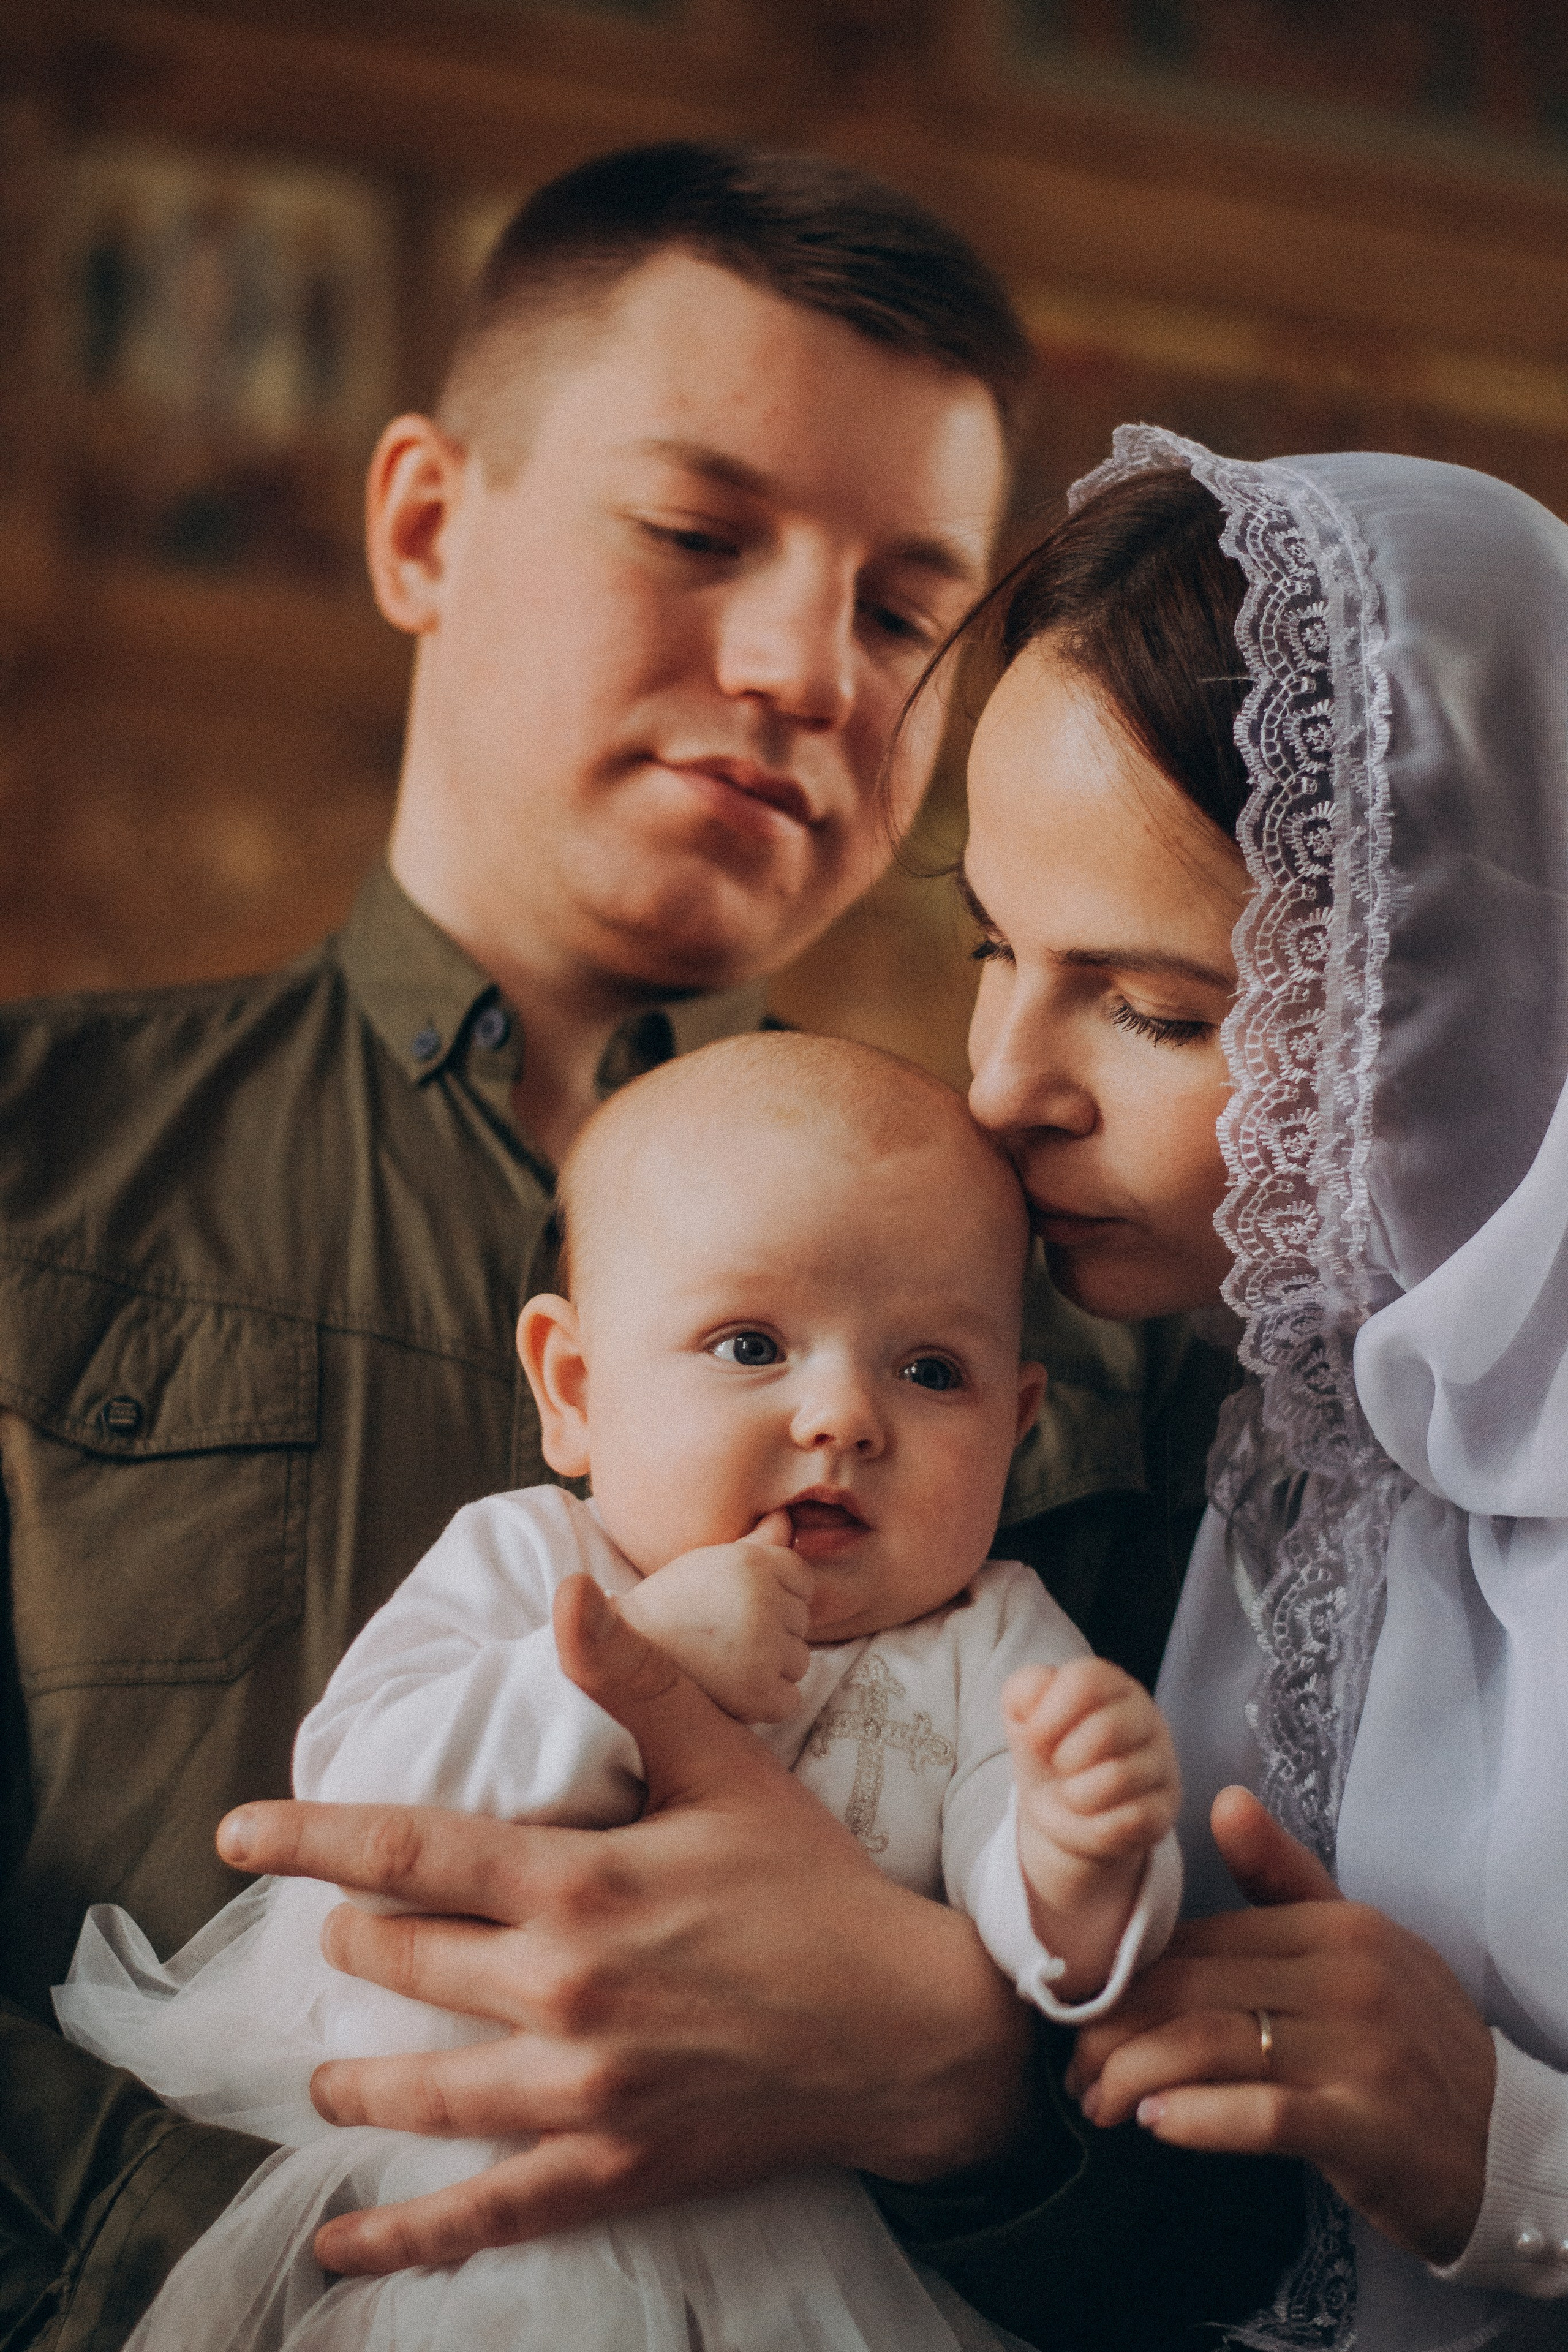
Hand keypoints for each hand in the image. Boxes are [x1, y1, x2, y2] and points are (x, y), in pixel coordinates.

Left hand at [214, 1576, 1032, 2275]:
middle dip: (352, 1944)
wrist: (907, 2029)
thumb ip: (636, 1682)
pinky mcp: (612, 2166)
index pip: (409, 1851)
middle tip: (336, 1937)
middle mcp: (564, 1990)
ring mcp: (582, 2090)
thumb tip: (565, 1594)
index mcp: (581, 1885)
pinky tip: (341, 2245)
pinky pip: (486, 2212)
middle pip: (404, 1963)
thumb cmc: (813, 1888)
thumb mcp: (727, 1769)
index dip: (310, 1837)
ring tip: (323, 2076)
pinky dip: (406, 2235)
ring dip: (356, 2080)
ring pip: (422, 2088)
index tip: (237, 1833)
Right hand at [615, 1509, 810, 1722]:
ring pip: (798, 1660)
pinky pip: (788, 1699)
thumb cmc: (673, 1602)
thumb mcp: (711, 1561)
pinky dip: (766, 1701)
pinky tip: (732, 1689)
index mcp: (753, 1564)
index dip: (777, 1594)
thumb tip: (786, 1518)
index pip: (803, 1579)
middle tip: (727, 1634)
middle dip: (773, 1629)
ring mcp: (762, 1649)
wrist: (626, 1651)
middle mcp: (762, 1602)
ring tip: (727, 1660)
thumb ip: (757, 1541)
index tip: (743, 1605)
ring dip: (771, 1666)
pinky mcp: (757, 1693)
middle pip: (801, 1621)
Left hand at [1004, 1658, 1178, 2000]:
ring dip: (1077, 1794)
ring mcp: (1160, 1775)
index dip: (1050, 1707)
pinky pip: (1128, 1822)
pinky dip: (1096, 1827)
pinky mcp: (1162, 1823)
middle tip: (1053, 1771)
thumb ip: (1025, 1696)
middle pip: (1104, 1726)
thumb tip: (1026, 1694)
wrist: (1071, 1838)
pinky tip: (1087, 1829)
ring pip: (1116, 1777)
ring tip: (1070, 1802)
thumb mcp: (1025, 1725)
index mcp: (1112, 1690)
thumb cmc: (1046, 1771)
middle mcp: (1146, 1726)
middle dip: (1063, 1753)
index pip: (1087, 1676)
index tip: (1031, 1733)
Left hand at [1066, 1786, 1495, 2264]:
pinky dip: (1200, 2118)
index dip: (1130, 1983)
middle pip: (1193, 1993)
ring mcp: (1361, 2053)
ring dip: (1136, 2077)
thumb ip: (1286, 1879)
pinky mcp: (1368, 2128)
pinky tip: (1157, 2124)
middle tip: (1075, 2070)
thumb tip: (1226, 1800)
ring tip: (1098, 2104)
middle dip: (1116, 2033)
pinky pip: (1264, 2115)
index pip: (1199, 1946)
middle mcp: (1348, 1981)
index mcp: (1337, 1929)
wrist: (1506, 2138)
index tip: (1085, 2017)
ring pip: (1212, 2047)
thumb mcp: (1359, 1945)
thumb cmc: (1414, 2040)